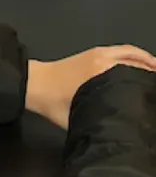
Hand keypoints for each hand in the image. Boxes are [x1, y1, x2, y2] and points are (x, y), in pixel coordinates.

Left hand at [26, 46, 155, 128]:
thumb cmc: (55, 103)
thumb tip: (124, 126)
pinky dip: (134, 55)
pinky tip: (140, 65)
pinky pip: (120, 50)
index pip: (135, 73)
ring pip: (130, 53)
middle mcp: (104, 59)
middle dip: (152, 69)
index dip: (150, 80)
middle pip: (136, 60)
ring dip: (146, 61)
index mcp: (102, 72)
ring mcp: (98, 53)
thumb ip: (102, 118)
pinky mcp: (93, 52)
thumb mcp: (81, 117)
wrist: (34, 84)